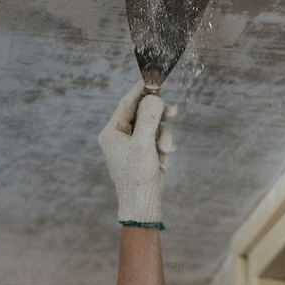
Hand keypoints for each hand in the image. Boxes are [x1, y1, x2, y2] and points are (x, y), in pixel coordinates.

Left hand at [98, 81, 177, 225]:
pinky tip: (163, 161)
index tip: (155, 78)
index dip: (141, 90)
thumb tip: (154, 97)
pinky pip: (158, 138)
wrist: (143, 205)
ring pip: (154, 125)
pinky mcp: (144, 152)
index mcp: (111, 132)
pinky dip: (164, 147)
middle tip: (173, 112)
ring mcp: (132, 144)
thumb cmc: (137, 177)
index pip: (126, 104)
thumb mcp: (144, 145)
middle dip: (159, 115)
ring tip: (166, 151)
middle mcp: (120, 136)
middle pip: (142, 112)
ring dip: (164, 136)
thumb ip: (149, 119)